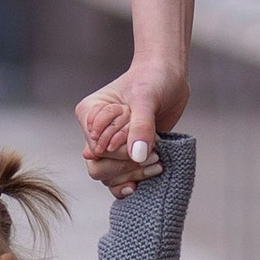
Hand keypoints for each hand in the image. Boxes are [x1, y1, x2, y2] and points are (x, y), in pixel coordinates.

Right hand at [75, 58, 186, 191]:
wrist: (170, 78)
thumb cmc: (153, 78)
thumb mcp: (146, 98)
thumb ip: (140, 126)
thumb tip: (137, 155)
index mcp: (90, 114)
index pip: (95, 147)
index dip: (117, 151)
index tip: (140, 141)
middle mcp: (97, 133)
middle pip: (98, 167)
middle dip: (125, 167)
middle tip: (153, 157)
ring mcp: (112, 146)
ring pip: (109, 177)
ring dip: (133, 175)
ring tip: (158, 163)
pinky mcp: (127, 155)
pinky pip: (121, 179)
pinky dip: (132, 182)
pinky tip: (145, 181)